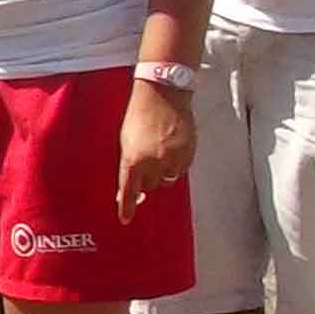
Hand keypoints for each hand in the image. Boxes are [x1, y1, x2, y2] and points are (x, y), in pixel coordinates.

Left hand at [114, 81, 193, 216]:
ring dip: (162, 172)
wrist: (162, 94)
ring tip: (159, 150)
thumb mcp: (126, 142)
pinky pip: (180, 169)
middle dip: (146, 179)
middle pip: (150, 186)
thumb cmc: (139, 116)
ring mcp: (173, 159)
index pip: (129, 190)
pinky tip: (171, 147)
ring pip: (166, 179)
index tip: (126, 219)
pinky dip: (175, 164)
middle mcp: (154, 162)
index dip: (127, 207)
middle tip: (146, 162)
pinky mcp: (188, 154)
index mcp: (133, 159)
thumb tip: (132, 188)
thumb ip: (129, 165)